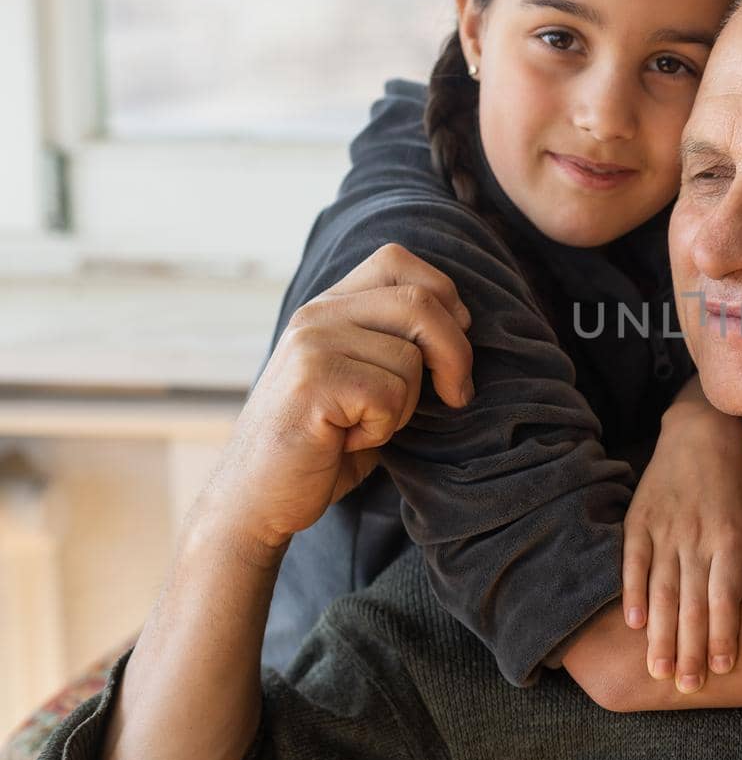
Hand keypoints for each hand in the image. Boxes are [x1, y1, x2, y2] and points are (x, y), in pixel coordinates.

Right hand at [212, 243, 473, 554]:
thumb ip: (397, 345)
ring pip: (409, 357)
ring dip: (406, 404)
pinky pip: (388, 394)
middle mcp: (316, 315)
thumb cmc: (323, 446)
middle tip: (455, 395)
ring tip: (363, 425)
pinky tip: (345, 440)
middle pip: (419, 302)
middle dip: (455, 354)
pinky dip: (382, 427)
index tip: (459, 336)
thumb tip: (465, 324)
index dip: (443, 293)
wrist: (257, 498)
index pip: (396, 260)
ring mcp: (310, 345)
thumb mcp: (364, 381)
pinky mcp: (312, 382)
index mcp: (329, 307)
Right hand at [622, 378, 741, 693]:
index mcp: (730, 536)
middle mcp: (697, 536)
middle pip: (691, 601)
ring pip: (661, 589)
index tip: (723, 668)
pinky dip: (632, 593)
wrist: (700, 430)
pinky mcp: (638, 519)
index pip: (726, 594)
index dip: (723, 632)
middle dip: (688, 648)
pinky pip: (633, 562)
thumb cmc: (734, 482)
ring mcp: (665, 528)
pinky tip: (632, 624)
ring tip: (657, 672)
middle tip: (686, 688)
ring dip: (659, 634)